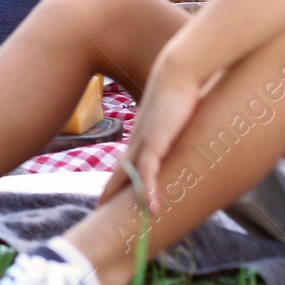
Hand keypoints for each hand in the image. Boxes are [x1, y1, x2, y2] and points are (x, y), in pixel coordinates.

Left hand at [98, 51, 205, 211]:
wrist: (178, 69)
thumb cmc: (181, 86)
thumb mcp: (178, 112)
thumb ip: (178, 123)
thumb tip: (186, 126)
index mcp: (144, 132)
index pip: (126, 159)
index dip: (118, 176)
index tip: (111, 188)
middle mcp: (140, 138)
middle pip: (120, 170)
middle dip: (110, 190)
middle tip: (99, 207)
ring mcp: (146, 141)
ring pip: (130, 175)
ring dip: (124, 197)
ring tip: (113, 215)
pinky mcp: (157, 142)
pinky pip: (148, 172)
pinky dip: (148, 191)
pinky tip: (150, 208)